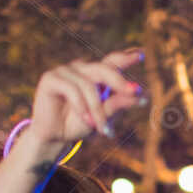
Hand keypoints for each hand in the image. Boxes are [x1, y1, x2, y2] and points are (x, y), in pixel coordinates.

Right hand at [24, 50, 143, 151]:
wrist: (55, 137)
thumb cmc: (79, 124)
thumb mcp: (103, 117)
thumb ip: (118, 104)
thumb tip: (140, 96)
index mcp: (95, 75)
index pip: (112, 62)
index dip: (126, 57)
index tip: (142, 55)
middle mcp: (81, 69)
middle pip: (104, 69)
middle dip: (120, 82)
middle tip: (135, 92)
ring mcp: (65, 71)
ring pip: (88, 85)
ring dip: (97, 109)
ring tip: (102, 129)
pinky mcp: (50, 78)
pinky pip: (71, 89)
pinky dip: (80, 105)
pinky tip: (84, 118)